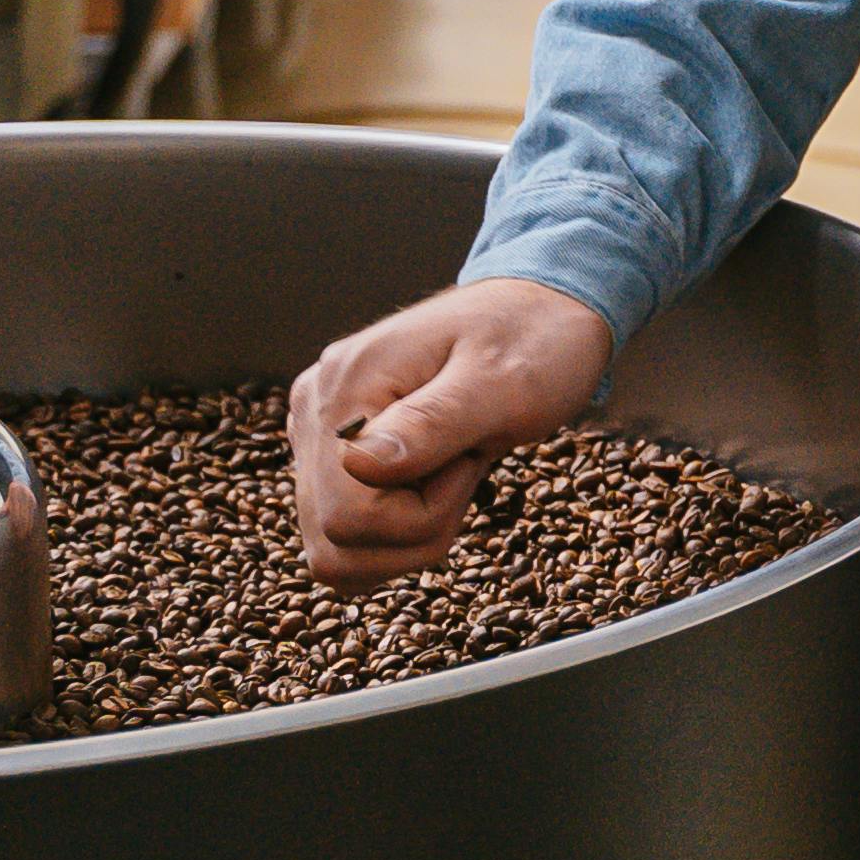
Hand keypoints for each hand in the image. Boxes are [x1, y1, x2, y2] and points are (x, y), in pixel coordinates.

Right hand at [285, 278, 613, 588]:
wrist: (541, 310)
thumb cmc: (534, 339)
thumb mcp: (506, 382)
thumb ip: (434, 423)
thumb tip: (357, 464)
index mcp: (349, 383)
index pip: (346, 515)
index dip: (419, 515)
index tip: (468, 460)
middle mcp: (317, 406)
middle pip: (335, 539)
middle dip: (417, 528)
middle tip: (464, 465)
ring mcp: (320, 431)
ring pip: (334, 549)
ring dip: (404, 536)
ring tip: (449, 472)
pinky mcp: (333, 451)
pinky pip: (344, 535)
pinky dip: (394, 533)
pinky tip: (431, 485)